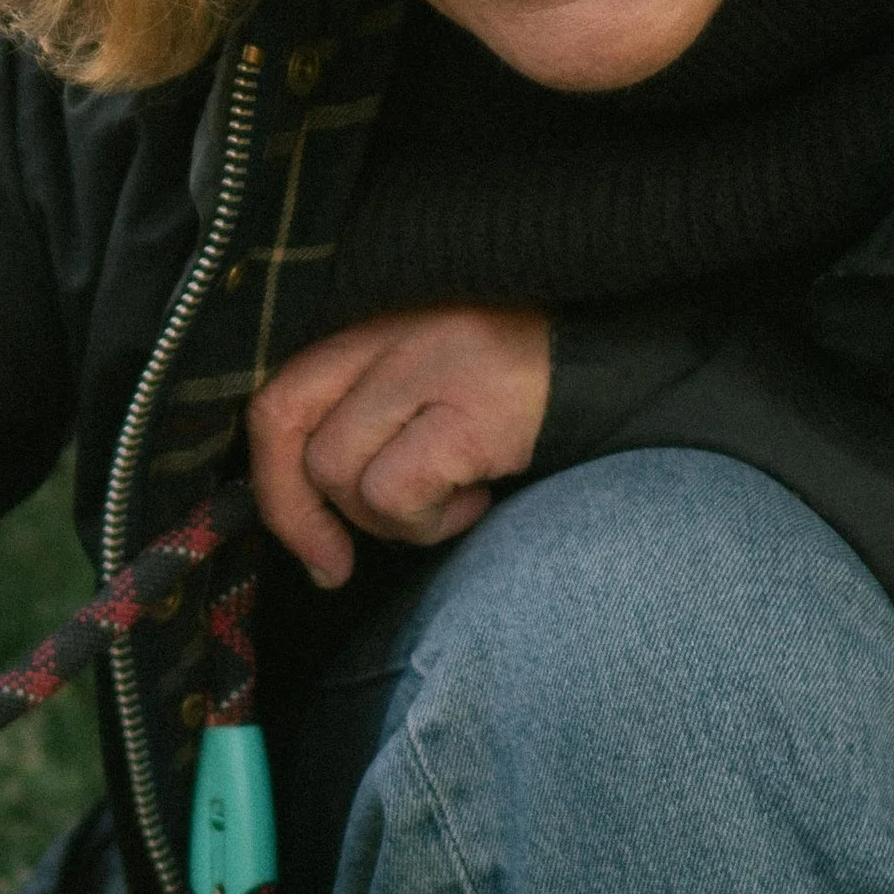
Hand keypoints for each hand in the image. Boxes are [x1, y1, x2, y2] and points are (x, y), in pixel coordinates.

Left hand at [247, 306, 549, 588]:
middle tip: (336, 565)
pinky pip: (398, 493)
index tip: (310, 544)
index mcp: (371, 327)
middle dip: (298, 516)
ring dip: (393, 520)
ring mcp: (428, 364)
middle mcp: (390, 332)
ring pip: (342, 474)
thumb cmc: (515, 395)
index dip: (273, 484)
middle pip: (285, 428)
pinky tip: (476, 499)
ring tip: (451, 498)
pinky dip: (430, 521)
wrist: (620, 367)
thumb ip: (362, 423)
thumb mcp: (425, 389)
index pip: (277, 401)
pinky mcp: (469, 408)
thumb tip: (309, 528)